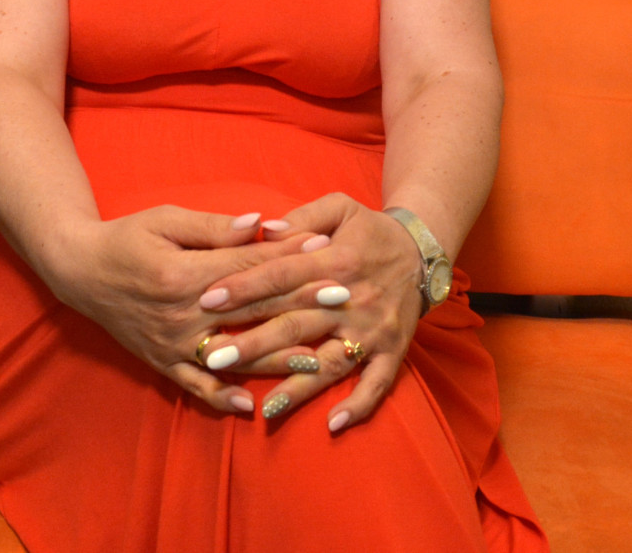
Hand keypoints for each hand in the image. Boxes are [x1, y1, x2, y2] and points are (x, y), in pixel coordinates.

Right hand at [46, 206, 337, 416]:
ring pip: (233, 354)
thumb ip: (213, 227)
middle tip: (344, 298)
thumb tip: (260, 225)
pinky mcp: (161, 361)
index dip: (289, 259)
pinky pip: (194, 385)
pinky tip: (248, 406)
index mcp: (184, 274)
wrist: (78, 270)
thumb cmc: (125, 237)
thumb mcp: (165, 220)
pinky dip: (219, 397)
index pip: (248, 267)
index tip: (327, 253)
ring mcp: (172, 343)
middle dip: (301, 303)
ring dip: (276, 357)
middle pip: (252, 311)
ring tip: (317, 357)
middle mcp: (182, 314)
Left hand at [195, 193, 423, 429]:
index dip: (243, 287)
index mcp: (334, 260)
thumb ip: (301, 217)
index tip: (207, 300)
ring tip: (266, 407)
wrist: (424, 252)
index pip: (280, 275)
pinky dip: (359, 405)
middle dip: (253, 344)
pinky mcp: (393, 351)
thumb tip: (265, 228)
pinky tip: (332, 424)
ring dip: (299, 386)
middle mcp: (351, 300)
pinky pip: (377, 384)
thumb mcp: (339, 207)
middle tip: (212, 359)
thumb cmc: (369, 229)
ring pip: (330, 362)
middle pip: (295, 324)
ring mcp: (372, 330)